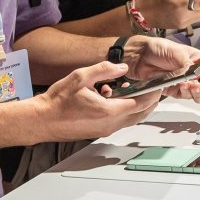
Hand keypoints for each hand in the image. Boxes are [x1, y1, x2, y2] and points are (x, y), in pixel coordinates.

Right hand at [31, 61, 164, 140]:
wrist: (42, 120)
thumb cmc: (57, 102)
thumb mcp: (81, 77)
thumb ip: (104, 70)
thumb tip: (122, 67)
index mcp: (109, 111)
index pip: (141, 103)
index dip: (152, 94)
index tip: (157, 85)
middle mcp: (110, 124)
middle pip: (140, 113)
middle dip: (148, 100)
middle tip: (150, 87)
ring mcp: (106, 130)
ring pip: (131, 119)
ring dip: (134, 105)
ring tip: (127, 88)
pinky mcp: (100, 132)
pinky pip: (120, 121)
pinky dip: (122, 110)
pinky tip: (110, 97)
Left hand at [124, 36, 199, 102]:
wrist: (138, 56)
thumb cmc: (157, 47)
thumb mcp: (176, 51)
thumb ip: (188, 64)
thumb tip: (195, 75)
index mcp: (198, 60)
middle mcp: (194, 72)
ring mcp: (185, 82)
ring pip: (199, 94)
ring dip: (198, 93)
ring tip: (193, 86)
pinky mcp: (174, 90)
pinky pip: (184, 96)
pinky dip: (186, 93)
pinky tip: (183, 86)